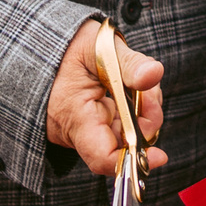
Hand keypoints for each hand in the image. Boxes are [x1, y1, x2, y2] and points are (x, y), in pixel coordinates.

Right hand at [46, 18, 164, 178]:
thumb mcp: (98, 45)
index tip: (159, 156)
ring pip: (124, 135)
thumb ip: (129, 62)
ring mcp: (82, 130)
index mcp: (73, 115)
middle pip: (121, 144)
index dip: (132, 160)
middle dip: (146, 121)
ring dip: (141, 113)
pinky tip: (130, 89)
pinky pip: (118, 126)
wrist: (46, 45)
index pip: (102, 157)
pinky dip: (132, 111)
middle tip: (150, 92)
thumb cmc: (68, 45)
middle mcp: (75, 131)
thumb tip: (154, 74)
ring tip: (137, 82)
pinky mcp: (90, 125)